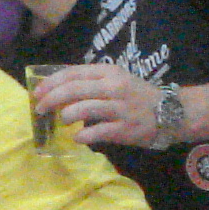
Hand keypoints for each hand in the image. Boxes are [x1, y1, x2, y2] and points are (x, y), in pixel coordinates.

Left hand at [41, 63, 171, 151]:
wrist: (171, 112)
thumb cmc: (137, 96)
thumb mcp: (116, 80)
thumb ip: (90, 82)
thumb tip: (57, 88)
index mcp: (109, 72)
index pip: (73, 73)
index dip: (51, 82)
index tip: (37, 92)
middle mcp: (114, 87)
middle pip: (74, 90)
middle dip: (51, 99)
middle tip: (40, 108)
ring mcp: (120, 108)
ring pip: (83, 109)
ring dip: (67, 115)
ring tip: (63, 121)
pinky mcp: (125, 128)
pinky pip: (97, 132)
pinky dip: (82, 135)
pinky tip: (77, 137)